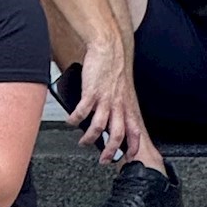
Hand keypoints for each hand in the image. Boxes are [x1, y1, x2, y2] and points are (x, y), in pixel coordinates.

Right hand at [65, 38, 146, 163]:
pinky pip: (82, 111)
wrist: (109, 46)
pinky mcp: (91, 91)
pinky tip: (70, 122)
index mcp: (126, 104)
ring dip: (90, 138)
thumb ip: (119, 105)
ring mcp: (105, 98)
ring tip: (83, 142)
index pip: (135, 130)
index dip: (133, 146)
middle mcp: (118, 103)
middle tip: (104, 160)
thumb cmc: (114, 66)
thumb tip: (114, 119)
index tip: (128, 158)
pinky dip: (75, 120)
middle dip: (111, 151)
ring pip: (100, 126)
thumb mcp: (122, 89)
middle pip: (118, 134)